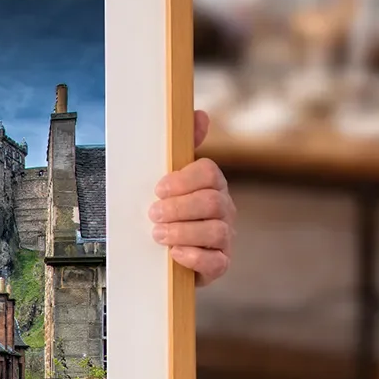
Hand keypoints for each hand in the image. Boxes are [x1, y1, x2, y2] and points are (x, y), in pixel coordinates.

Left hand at [148, 110, 234, 287]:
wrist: (160, 252)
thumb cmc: (167, 210)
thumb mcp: (169, 179)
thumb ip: (183, 148)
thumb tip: (200, 114)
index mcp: (212, 184)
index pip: (209, 173)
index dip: (183, 180)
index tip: (158, 189)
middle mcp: (224, 209)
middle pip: (211, 202)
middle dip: (178, 208)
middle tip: (152, 214)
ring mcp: (225, 237)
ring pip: (215, 231)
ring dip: (182, 232)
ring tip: (157, 235)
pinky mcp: (219, 263)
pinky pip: (217, 262)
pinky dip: (194, 257)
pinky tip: (174, 254)